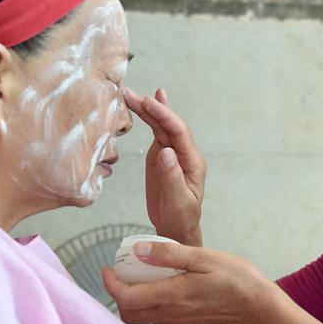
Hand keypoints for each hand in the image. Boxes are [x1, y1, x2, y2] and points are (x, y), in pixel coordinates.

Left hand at [102, 241, 278, 323]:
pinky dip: (149, 302)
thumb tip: (138, 250)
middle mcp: (171, 313)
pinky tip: (161, 282)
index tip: (108, 268)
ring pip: (142, 317)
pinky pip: (158, 316)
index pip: (127, 297)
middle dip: (118, 294)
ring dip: (133, 299)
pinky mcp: (187, 322)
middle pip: (129, 314)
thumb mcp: (202, 257)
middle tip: (122, 272)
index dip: (111, 284)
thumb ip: (168, 254)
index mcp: (172, 295)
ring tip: (140, 275)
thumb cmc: (235, 277)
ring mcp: (179, 320)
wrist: (258, 305)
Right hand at [124, 88, 205, 245]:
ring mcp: (171, 153)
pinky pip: (155, 133)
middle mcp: (183, 153)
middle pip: (169, 125)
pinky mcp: (160, 156)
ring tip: (130, 95)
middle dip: (152, 108)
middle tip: (133, 95)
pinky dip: (149, 118)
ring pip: (160, 126)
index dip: (165, 116)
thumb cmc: (181, 218)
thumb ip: (172, 176)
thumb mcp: (178, 201)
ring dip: (147, 110)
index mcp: (192, 162)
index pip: (179, 132)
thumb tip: (165, 151)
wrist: (176, 229)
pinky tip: (146, 104)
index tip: (149, 103)